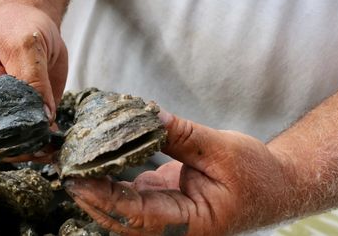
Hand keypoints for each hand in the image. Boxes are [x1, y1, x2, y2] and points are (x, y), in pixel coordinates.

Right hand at [0, 3, 67, 134]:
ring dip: (27, 148)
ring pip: (11, 140)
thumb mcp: (24, 44)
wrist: (38, 20)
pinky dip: (45, 141)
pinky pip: (35, 133)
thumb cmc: (19, 25)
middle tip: (24, 146)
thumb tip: (43, 115)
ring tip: (44, 147)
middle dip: (3, 146)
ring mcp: (11, 109)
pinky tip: (54, 143)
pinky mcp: (32, 111)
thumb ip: (31, 78)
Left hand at [64, 110, 294, 234]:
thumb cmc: (255, 174)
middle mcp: (173, 229)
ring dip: (95, 189)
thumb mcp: (221, 149)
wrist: (272, 187)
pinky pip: (128, 196)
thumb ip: (181, 134)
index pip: (138, 216)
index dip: (105, 198)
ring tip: (72, 163)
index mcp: (192, 225)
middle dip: (90, 196)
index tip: (78, 179)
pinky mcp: (159, 202)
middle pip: (121, 220)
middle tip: (64, 169)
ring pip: (120, 211)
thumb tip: (145, 113)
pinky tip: (94, 159)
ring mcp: (164, 218)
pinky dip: (109, 179)